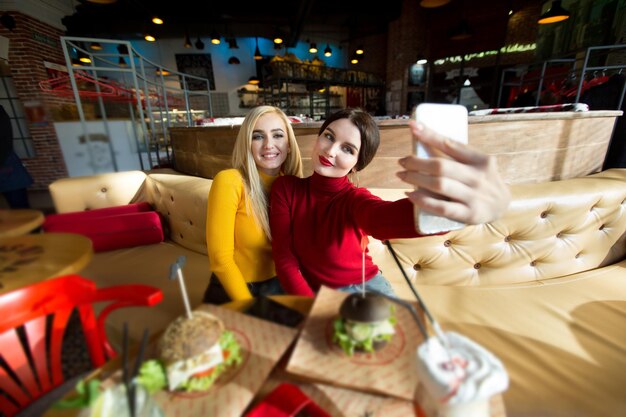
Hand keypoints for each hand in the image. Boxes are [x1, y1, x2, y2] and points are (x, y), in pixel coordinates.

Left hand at [396, 121, 510, 224]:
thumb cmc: (482, 180)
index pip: (451, 144)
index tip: (413, 127)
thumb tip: (424, 136)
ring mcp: (474, 197)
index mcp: (481, 159)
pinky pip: (442, 207)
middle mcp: (478, 177)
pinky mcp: (469, 214)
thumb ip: (457, 155)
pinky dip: (423, 200)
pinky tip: (411, 194)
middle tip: (402, 161)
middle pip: (441, 166)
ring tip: (402, 175)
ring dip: (416, 179)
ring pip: (439, 185)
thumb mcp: (477, 163)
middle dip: (416, 162)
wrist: (503, 206)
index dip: (430, 135)